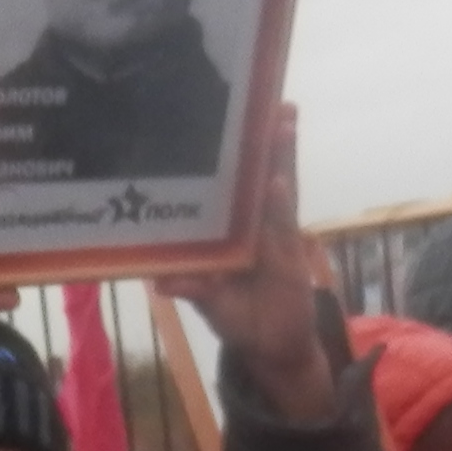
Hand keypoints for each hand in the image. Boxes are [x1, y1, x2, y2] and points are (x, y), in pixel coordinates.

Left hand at [166, 107, 335, 420]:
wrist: (275, 349)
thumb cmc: (239, 320)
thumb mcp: (211, 305)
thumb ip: (193, 290)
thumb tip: (160, 282)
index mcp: (228, 232)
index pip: (228, 185)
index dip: (230, 154)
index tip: (226, 117)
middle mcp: (252, 227)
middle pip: (258, 176)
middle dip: (264, 140)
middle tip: (268, 101)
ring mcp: (273, 236)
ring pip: (277, 189)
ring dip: (279, 156)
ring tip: (282, 121)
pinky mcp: (291, 255)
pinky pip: (284, 226)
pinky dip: (280, 205)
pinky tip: (278, 181)